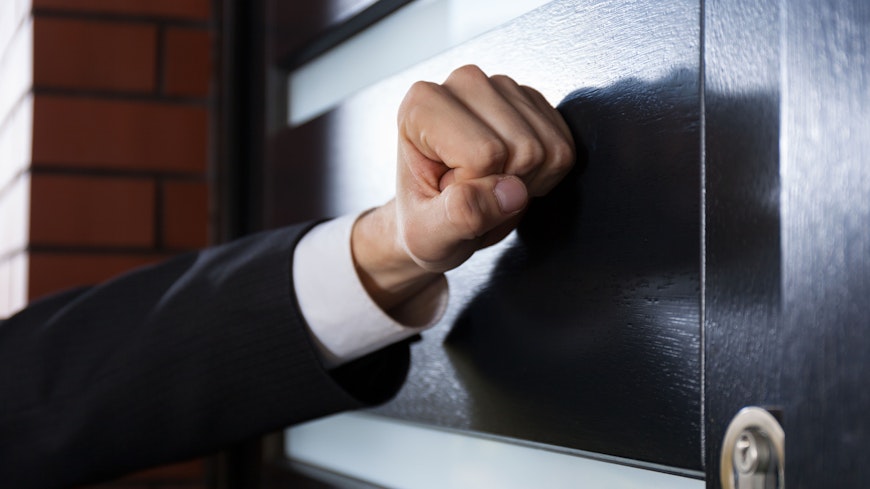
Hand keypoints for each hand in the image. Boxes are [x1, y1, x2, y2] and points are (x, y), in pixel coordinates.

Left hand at [353, 65, 574, 310]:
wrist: (436, 217)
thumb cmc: (424, 221)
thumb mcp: (429, 235)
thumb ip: (461, 215)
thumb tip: (509, 192)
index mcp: (422, 106)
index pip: (484, 154)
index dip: (475, 188)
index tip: (449, 191)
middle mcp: (462, 84)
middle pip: (523, 149)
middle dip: (504, 186)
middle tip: (472, 191)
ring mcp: (502, 88)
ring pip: (548, 148)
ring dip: (526, 182)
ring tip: (488, 183)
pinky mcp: (532, 101)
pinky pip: (564, 147)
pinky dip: (546, 174)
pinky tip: (511, 174)